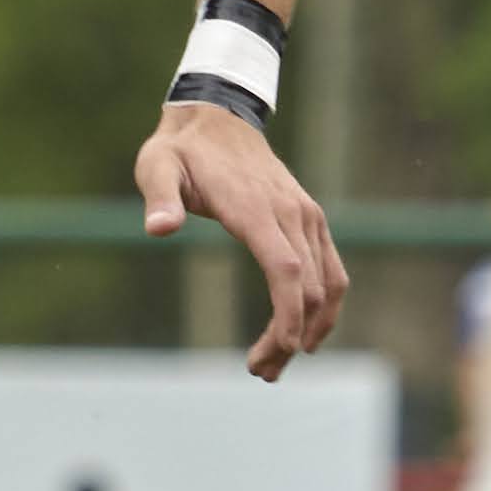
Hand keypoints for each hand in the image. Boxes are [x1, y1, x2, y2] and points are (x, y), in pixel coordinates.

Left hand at [138, 103, 347, 377]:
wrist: (216, 117)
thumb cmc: (180, 150)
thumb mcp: (157, 168)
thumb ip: (160, 198)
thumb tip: (158, 228)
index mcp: (256, 207)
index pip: (286, 269)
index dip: (288, 314)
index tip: (279, 351)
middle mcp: (291, 212)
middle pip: (309, 287)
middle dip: (290, 337)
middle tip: (261, 373)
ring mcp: (306, 214)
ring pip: (328, 283)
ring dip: (311, 328)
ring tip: (278, 364)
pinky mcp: (311, 218)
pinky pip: (333, 269)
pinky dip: (325, 305)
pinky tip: (304, 333)